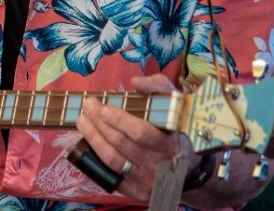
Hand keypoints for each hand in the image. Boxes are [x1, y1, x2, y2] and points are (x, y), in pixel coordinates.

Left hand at [75, 74, 193, 201]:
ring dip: (93, 138)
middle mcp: (160, 166)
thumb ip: (158, 87)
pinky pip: (110, 175)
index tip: (103, 107)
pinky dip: (96, 158)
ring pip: (113, 160)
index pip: (141, 133)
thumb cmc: (179, 129)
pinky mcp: (137, 192)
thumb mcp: (176, 104)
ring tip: (82, 120)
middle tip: (88, 106)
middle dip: (100, 124)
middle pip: (122, 145)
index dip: (120, 120)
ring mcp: (147, 181)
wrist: (191, 169)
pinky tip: (88, 141)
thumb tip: (136, 82)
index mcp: (171, 144)